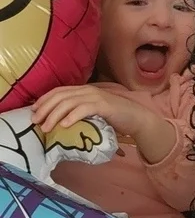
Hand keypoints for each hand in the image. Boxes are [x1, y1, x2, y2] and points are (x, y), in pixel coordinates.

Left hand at [32, 85, 176, 164]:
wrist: (137, 118)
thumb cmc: (114, 117)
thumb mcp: (92, 112)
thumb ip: (79, 111)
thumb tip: (59, 121)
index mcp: (84, 90)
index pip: (59, 91)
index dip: (44, 100)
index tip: (33, 111)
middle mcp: (88, 90)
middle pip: (60, 96)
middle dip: (45, 109)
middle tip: (36, 122)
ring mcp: (97, 97)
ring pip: (69, 102)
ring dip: (54, 115)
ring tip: (47, 127)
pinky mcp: (104, 106)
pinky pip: (84, 109)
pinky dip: (72, 116)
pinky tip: (64, 125)